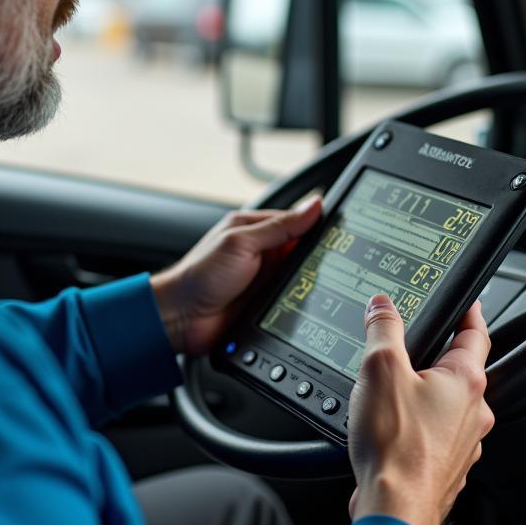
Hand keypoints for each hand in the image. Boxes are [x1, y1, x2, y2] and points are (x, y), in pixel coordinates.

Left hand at [150, 196, 322, 355]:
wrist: (181, 318)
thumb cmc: (200, 274)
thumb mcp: (241, 242)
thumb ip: (278, 226)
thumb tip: (313, 206)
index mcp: (256, 229)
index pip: (298, 222)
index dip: (320, 227)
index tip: (344, 232)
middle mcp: (264, 253)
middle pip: (305, 252)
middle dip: (319, 259)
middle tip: (336, 265)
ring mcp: (267, 280)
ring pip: (304, 279)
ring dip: (312, 284)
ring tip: (325, 287)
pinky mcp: (270, 305)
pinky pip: (296, 303)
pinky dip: (304, 305)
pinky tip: (313, 308)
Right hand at [346, 295, 493, 524]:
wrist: (394, 508)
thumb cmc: (396, 445)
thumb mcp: (380, 368)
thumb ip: (383, 329)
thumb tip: (382, 306)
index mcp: (466, 381)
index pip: (476, 333)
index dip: (469, 311)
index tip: (466, 300)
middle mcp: (473, 413)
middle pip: (460, 370)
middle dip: (438, 354)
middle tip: (417, 341)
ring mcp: (462, 443)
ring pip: (447, 405)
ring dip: (425, 392)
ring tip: (393, 385)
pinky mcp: (445, 467)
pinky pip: (434, 434)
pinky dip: (417, 424)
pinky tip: (391, 425)